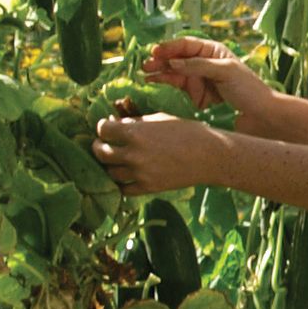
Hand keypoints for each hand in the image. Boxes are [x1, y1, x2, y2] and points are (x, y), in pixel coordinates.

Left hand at [92, 108, 230, 194]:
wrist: (209, 156)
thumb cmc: (187, 131)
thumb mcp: (160, 118)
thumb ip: (136, 122)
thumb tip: (117, 123)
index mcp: (135, 133)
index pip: (103, 130)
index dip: (102, 126)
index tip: (105, 126)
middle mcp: (133, 154)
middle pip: (101, 152)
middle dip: (98, 146)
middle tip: (102, 144)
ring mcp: (139, 173)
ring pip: (110, 172)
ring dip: (109, 165)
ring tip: (114, 160)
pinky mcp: (148, 187)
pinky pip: (124, 189)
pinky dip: (121, 183)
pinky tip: (124, 176)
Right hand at [144, 34, 261, 115]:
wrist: (260, 115)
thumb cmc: (248, 88)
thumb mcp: (225, 71)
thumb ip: (198, 66)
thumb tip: (173, 62)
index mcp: (212, 51)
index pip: (187, 45)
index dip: (170, 47)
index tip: (155, 51)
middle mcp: (203, 63)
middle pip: (177, 57)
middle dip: (161, 60)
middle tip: (145, 65)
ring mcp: (198, 79)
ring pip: (174, 72)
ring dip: (160, 72)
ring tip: (145, 73)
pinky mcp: (196, 95)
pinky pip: (178, 87)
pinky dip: (165, 84)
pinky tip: (152, 82)